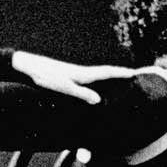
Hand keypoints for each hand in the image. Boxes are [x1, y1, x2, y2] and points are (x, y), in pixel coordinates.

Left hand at [10, 51, 141, 103]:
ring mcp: (76, 73)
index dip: (121, 74)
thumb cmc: (47, 77)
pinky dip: (99, 78)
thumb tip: (99, 100)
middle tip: (134, 74)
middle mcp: (83, 72)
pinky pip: (90, 77)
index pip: (107, 73)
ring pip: (98, 74)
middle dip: (120, 73)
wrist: (31, 66)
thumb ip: (82, 94)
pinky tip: (97, 82)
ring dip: (111, 75)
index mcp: (84, 74)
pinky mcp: (70, 75)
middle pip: (105, 72)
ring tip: (121, 77)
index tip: (135, 73)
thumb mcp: (64, 88)